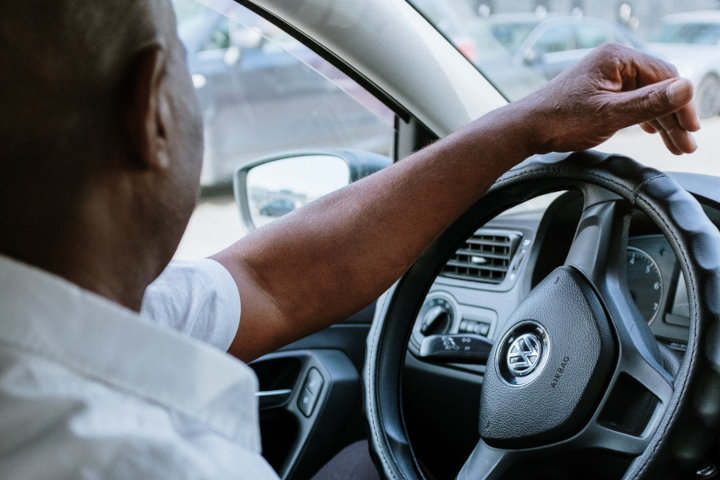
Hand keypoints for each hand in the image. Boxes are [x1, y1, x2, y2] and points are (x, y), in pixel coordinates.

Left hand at [524, 43, 699, 154]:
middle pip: (657, 88)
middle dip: (673, 118)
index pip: (664, 76)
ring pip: (644, 97)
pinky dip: (643, 118)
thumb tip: (686, 89)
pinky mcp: (599, 91)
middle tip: (686, 144)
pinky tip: (653, 132)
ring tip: (676, 146)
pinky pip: (630, 102)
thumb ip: (649, 103)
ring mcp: (605, 76)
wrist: (525, 129)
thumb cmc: (560, 121)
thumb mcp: (610, 115)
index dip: (681, 104)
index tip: (691, 129)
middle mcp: (613, 62)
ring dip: (661, 122)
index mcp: (617, 58)